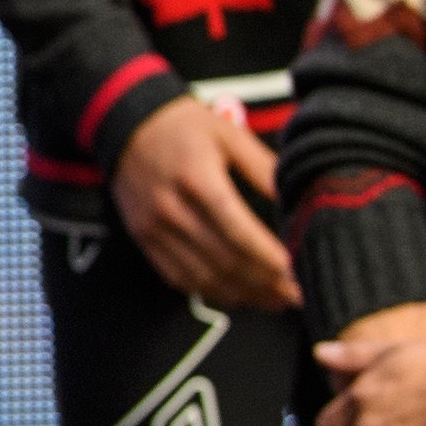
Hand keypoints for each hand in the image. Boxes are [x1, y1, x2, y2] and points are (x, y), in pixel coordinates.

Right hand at [114, 99, 294, 310]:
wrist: (125, 125)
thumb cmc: (183, 127)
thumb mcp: (229, 134)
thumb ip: (263, 167)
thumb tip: (298, 199)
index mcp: (198, 180)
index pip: (239, 233)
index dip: (271, 259)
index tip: (299, 273)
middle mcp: (172, 209)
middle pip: (225, 261)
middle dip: (266, 284)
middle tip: (298, 294)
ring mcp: (155, 229)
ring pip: (204, 278)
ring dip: (244, 295)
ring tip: (277, 300)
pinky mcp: (145, 240)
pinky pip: (180, 278)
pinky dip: (213, 292)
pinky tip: (239, 294)